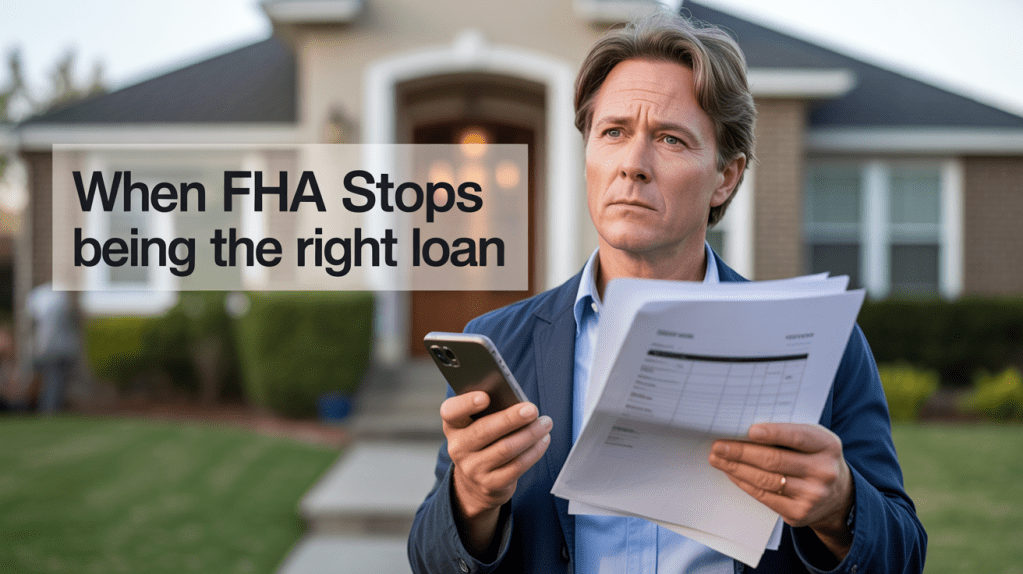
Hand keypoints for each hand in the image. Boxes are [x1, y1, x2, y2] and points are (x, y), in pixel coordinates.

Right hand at [441, 391, 552, 557]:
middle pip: (484, 431)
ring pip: (505, 449)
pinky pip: (516, 466)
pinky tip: (543, 440)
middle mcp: (457, 447)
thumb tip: (519, 403)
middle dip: (511, 419)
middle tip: (532, 409)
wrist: (476, 481)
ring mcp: (472, 469)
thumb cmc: (483, 440)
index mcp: (453, 425)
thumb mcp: (477, 423)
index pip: (451, 412)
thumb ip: (491, 410)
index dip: (466, 403)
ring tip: (545, 423)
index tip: (485, 397)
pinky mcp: (490, 484)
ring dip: (529, 434)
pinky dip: (534, 451)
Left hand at [708, 423, 853, 559]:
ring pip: (765, 480)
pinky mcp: (798, 513)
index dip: (773, 433)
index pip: (798, 437)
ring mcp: (812, 495)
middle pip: (774, 460)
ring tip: (718, 459)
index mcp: (827, 446)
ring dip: (736, 468)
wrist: (838, 497)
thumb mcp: (814, 440)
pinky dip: (744, 483)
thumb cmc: (816, 458)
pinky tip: (732, 474)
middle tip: (719, 446)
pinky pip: (764, 496)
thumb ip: (789, 434)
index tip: (750, 430)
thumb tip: (744, 429)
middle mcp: (823, 471)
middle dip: (741, 452)